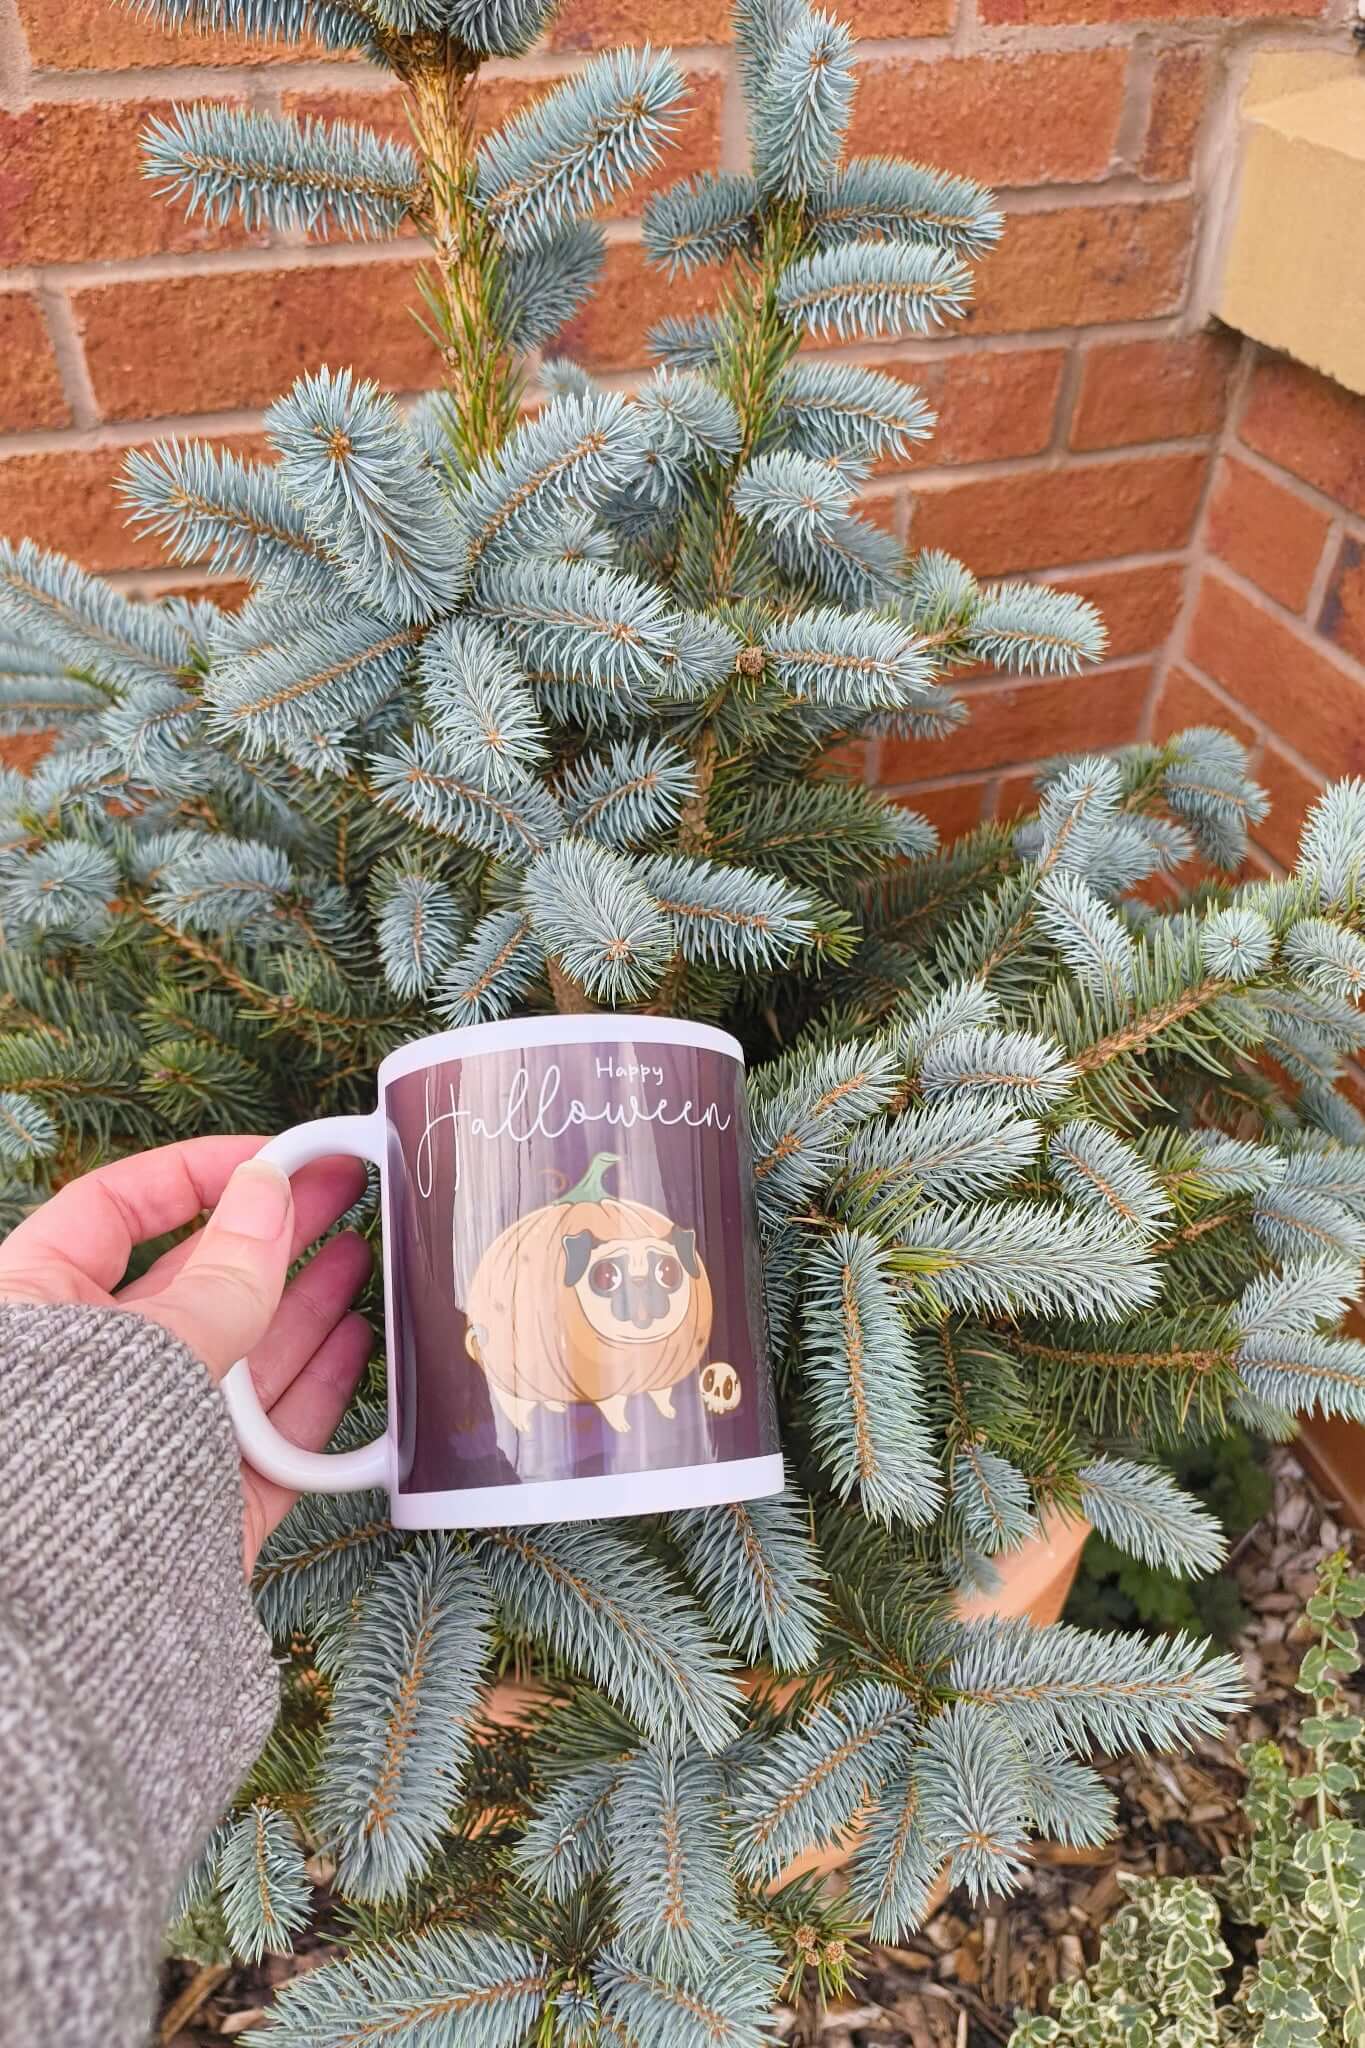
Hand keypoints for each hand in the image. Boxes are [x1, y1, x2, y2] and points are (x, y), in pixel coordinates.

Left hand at [0, 1137, 372, 1571]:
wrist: (50, 1636)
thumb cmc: (62, 1460)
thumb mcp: (147, 1348)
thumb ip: (223, 1275)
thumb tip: (267, 1189)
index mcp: (33, 1314)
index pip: (114, 1212)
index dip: (196, 1174)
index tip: (277, 1158)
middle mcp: (89, 1377)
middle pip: (195, 1285)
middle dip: (274, 1235)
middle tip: (351, 1190)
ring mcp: (146, 1444)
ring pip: (241, 1359)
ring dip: (307, 1303)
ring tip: (369, 1255)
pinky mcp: (197, 1510)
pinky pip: (268, 1439)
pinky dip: (317, 1391)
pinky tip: (362, 1345)